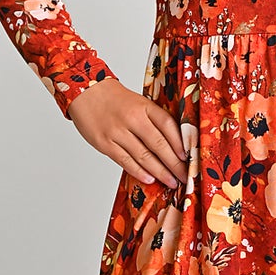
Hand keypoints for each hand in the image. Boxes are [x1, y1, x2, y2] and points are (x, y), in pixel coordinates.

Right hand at [68, 78, 187, 190]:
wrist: (86, 92)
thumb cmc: (116, 101)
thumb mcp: (139, 103)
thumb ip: (154, 120)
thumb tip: (175, 146)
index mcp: (144, 106)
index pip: (167, 125)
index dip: (180, 143)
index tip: (189, 157)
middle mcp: (132, 118)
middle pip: (159, 144)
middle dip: (174, 164)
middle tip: (185, 177)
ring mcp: (118, 132)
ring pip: (144, 156)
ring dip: (160, 172)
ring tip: (172, 182)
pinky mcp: (105, 143)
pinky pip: (125, 161)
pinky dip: (139, 172)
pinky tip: (150, 179)